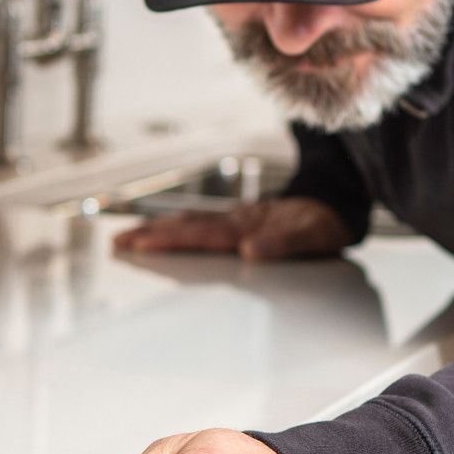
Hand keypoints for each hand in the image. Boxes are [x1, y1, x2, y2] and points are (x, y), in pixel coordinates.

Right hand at [112, 196, 350, 259]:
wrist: (337, 203)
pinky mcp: (238, 225)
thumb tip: (252, 250)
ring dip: (157, 231)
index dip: (169, 240)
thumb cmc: (325, 224)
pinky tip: (165, 235)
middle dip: (149, 234)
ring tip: (128, 237)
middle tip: (116, 241)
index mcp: (247, 226)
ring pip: (188, 225)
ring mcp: (235, 221)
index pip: (200, 235)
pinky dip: (176, 231)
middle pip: (185, 227)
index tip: (142, 244)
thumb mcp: (314, 237)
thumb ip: (285, 243)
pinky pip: (200, 228)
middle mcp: (236, 221)